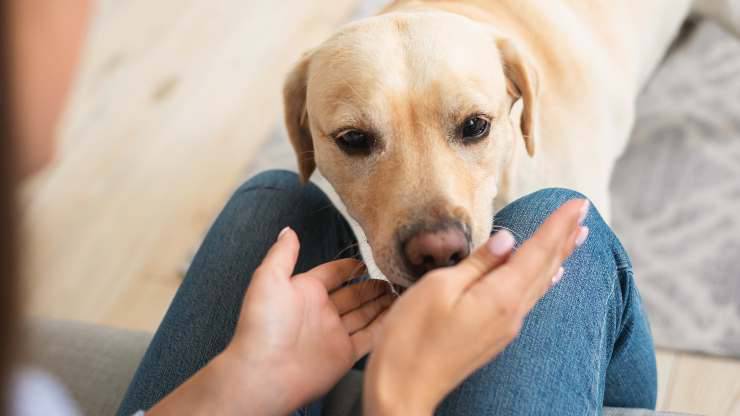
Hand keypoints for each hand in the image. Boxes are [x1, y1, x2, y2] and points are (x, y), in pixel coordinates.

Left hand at [227, 227, 394, 412]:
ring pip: (364, 314)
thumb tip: (288, 229)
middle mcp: (321, 311)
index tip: (369, 259)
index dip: (350, 266)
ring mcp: (334, 333)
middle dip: (372, 285)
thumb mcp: (269, 278)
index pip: (333, 273)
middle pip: (353, 294)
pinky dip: (385, 326)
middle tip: (394, 276)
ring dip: (382, 303)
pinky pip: (370, 337)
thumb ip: (282, 254)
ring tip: (402, 291)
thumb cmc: (264, 324)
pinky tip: (400, 314)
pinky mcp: (345, 354)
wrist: (266, 372)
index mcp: (305, 291)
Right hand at [364, 199, 589, 414]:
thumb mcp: (439, 288)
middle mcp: (512, 313)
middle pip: (545, 267)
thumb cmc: (411, 337)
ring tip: (576, 238)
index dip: (558, 225)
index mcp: (500, 296)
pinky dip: (543, 280)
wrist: (404, 389)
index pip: (537, 251)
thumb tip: (508, 240)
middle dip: (565, 237)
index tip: (578, 203)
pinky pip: (529, 300)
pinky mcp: (494, 336)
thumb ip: (477, 263)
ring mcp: (505, 327)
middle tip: (584, 213)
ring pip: (540, 284)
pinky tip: (551, 277)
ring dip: (559, 257)